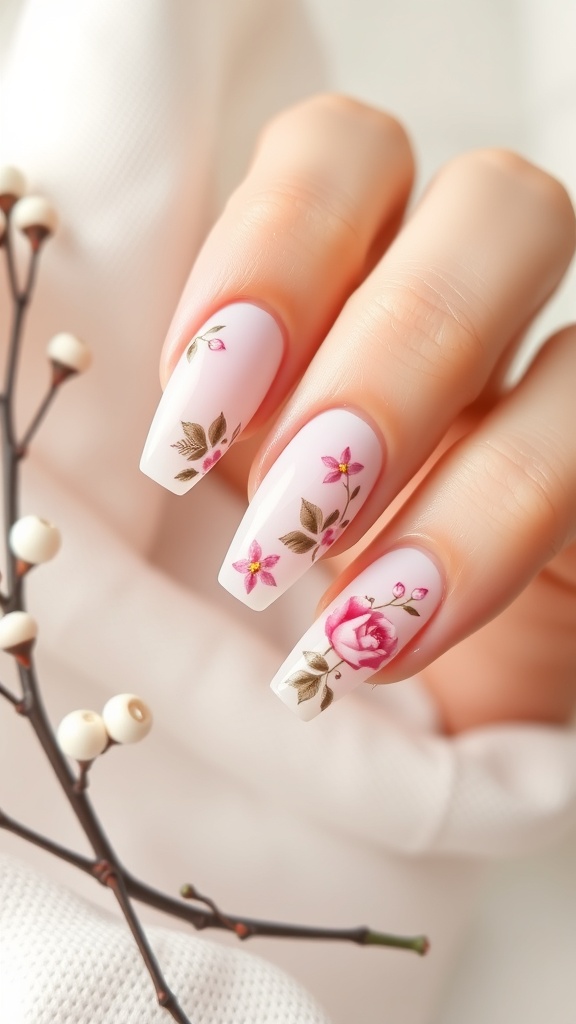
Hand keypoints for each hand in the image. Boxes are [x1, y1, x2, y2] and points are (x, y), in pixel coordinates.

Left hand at [142, 95, 575, 730]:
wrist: (398, 672)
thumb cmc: (291, 562)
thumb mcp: (226, 481)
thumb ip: (209, 419)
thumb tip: (156, 432)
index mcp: (358, 263)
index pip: (347, 153)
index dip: (277, 248)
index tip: (195, 400)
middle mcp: (468, 296)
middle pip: (496, 206)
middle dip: (386, 354)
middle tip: (286, 498)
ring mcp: (546, 376)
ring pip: (568, 326)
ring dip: (446, 443)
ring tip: (334, 585)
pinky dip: (487, 539)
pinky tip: (391, 629)